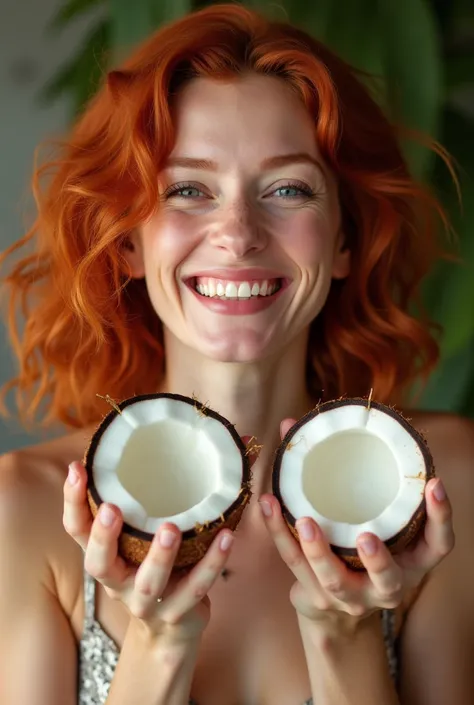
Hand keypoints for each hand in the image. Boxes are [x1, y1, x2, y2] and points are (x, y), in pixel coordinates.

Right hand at [63, 460, 233, 642]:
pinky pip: (195, 588)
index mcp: (106, 554)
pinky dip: (212, 563)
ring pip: (148, 582)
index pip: (77, 529)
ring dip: (160, 556)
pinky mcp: (178, 612)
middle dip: (103, 536)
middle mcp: (118, 579)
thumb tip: (216, 435)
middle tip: (113, 508)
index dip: (73, 501)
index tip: (77, 468)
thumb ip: (167, 489)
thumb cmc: (160, 562)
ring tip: (172, 528)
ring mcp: (146, 600)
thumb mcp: (150, 531)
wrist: (173, 629)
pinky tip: (226, 536)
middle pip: (98, 563)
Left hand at [259, 418, 454, 629]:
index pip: (438, 544)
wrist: (333, 607)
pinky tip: (268, 504)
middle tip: (366, 536)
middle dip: (378, 560)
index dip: (441, 517)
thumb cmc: (359, 550)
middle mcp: (385, 586)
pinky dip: (279, 532)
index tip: (434, 483)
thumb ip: (365, 480)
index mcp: (410, 563)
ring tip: (305, 521)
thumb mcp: (377, 523)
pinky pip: (294, 563)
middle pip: (387, 579)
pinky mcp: (316, 593)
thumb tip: (298, 423)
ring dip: (317, 550)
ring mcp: (349, 596)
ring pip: (333, 578)